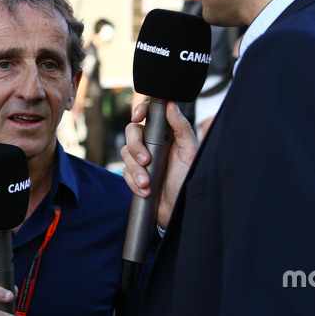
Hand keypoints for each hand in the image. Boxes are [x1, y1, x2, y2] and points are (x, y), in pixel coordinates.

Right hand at [120, 101, 198, 227]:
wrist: (178, 210)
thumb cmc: (187, 180)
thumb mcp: (190, 152)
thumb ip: (182, 127)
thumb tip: (171, 105)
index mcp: (166, 134)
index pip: (149, 114)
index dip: (141, 111)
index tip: (138, 117)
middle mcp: (152, 143)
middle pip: (132, 131)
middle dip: (135, 146)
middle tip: (146, 160)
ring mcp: (142, 159)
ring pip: (126, 153)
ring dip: (136, 169)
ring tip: (147, 182)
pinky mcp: (134, 174)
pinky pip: (125, 172)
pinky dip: (133, 182)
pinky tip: (145, 190)